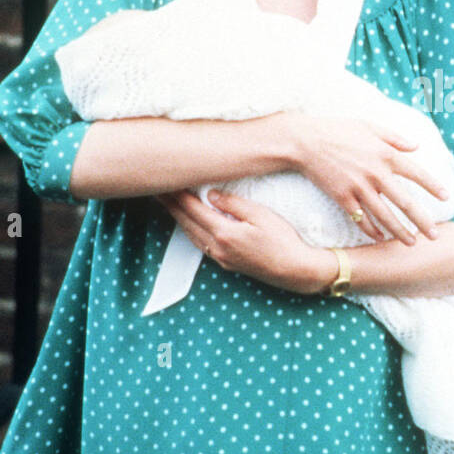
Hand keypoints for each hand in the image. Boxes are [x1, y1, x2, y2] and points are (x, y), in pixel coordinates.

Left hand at [157, 188, 334, 294]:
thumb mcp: (262, 215)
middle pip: (186, 223)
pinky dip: (190, 230)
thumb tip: (211, 195)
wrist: (296, 270)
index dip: (178, 195)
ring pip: (191, 235)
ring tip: (168, 204)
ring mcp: (221, 258)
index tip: (166, 182)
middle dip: (170, 205)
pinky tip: (189, 224)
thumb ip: (234, 204)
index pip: (193, 209)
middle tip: (157, 190)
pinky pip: (200, 244)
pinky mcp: (227, 263)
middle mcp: (218, 248)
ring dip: (178, 219)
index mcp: (225, 233)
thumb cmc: (284, 240)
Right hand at [285, 112, 449, 246]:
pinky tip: (381, 238)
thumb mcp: (369, 126)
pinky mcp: (343, 197)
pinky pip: (361, 219)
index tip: (445, 196)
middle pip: (405, 203)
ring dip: (400, 232)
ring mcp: (359, 188)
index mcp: (386, 155)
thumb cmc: (338, 130)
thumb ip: (394, 137)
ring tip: (412, 243)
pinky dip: (372, 230)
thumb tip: (416, 146)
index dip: (433, 186)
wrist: (306, 141)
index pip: (416, 173)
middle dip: (422, 221)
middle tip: (434, 235)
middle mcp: (376, 174)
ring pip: (385, 216)